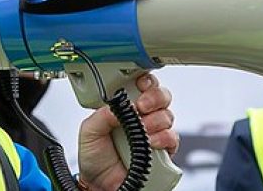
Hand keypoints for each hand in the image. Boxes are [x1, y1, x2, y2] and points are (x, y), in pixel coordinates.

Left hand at [77, 73, 177, 190]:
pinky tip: (151, 142)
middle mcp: (141, 117)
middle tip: (141, 106)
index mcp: (124, 107)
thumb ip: (102, 113)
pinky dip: (164, 137)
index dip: (145, 81)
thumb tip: (119, 103)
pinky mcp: (162, 149)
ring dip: (155, 120)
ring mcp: (153, 132)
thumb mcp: (89, 131)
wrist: (100, 184)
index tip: (140, 84)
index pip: (141, 85)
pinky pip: (173, 137)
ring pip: (168, 115)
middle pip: (161, 95)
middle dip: (154, 97)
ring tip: (142, 130)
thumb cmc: (94, 157)